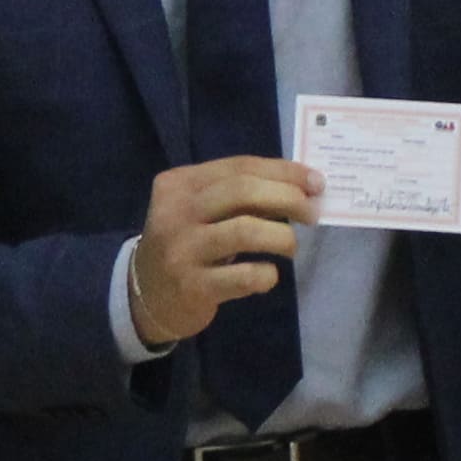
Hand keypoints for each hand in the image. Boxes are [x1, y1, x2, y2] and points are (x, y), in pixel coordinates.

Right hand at [131, 155, 318, 351]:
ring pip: (244, 231)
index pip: (240, 167)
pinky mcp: (192, 286)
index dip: (284, 172)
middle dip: (288, 198)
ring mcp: (182, 250)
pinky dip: (265, 275)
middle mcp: (176, 212)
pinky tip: (268, 276)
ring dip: (281, 237)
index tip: (316, 182)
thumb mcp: (199, 210)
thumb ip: (239, 195)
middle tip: (312, 213)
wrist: (144, 294)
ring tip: (291, 247)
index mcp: (180, 183)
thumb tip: (302, 188)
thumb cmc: (187, 243)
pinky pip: (242, 277)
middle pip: (242, 191)